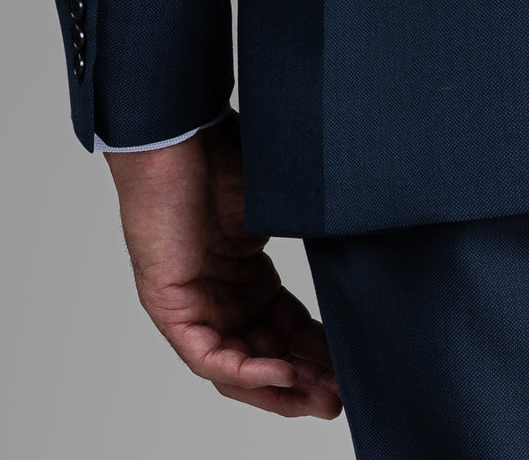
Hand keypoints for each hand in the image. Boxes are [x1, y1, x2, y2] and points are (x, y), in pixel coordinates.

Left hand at [102, 111, 342, 418]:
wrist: (180, 134)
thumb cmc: (224, 153)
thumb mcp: (282, 207)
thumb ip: (310, 237)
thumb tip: (360, 252)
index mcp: (241, 270)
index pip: (282, 325)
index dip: (317, 347)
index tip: (353, 362)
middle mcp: (215, 292)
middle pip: (264, 352)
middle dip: (307, 377)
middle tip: (346, 393)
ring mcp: (190, 301)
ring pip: (237, 366)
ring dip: (282, 386)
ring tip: (326, 395)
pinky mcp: (169, 305)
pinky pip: (208, 356)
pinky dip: (248, 372)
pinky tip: (284, 374)